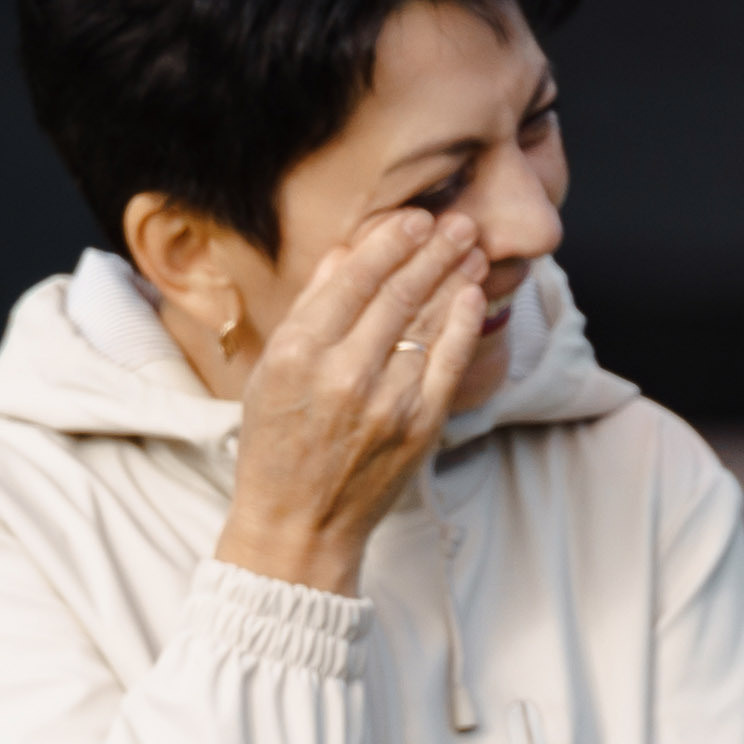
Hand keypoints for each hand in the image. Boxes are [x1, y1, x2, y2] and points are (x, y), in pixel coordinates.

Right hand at [215, 209, 490, 593]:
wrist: (299, 524)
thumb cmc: (277, 444)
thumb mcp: (270, 370)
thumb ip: (311, 308)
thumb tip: (350, 252)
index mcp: (298, 351)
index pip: (355, 278)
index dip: (391, 241)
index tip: (414, 218)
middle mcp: (344, 372)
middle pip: (399, 293)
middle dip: (433, 251)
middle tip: (457, 222)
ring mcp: (387, 401)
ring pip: (428, 323)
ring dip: (455, 278)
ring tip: (471, 247)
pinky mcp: (419, 427)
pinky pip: (449, 362)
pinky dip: (463, 324)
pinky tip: (472, 296)